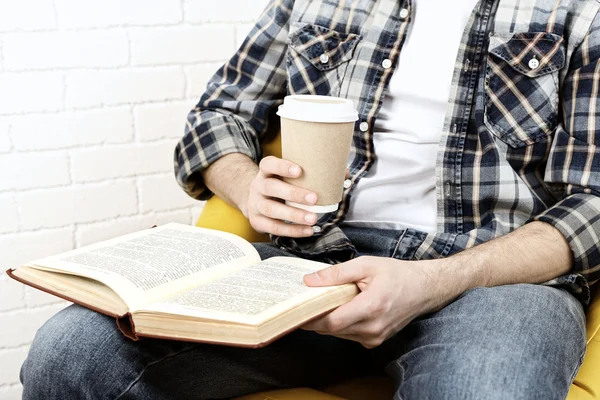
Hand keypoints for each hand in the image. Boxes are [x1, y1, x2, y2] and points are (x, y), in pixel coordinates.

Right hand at [244, 156, 318, 237]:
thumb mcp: (287, 176)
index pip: (269, 164)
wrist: (257, 202)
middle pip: (271, 187)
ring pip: (271, 209)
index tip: (299, 171)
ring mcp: (255, 205)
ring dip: (294, 215)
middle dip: (293, 194)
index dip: (282, 166)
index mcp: (265, 172)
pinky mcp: (257, 221)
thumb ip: (310, 173)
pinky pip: (274, 227)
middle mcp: (257, 186)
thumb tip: (343, 172)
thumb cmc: (281, 186)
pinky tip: (308, 230)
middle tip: (314, 199)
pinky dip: (292, 230)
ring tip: (313, 219)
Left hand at [302, 256, 443, 347]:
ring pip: (339, 334)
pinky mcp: (375, 341)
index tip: (296, 309)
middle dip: (315, 317)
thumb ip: (337, 273)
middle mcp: (373, 327)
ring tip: (320, 303)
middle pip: (332, 330)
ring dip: (327, 321)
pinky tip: (339, 309)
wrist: (424, 289)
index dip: (311, 318)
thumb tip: (309, 280)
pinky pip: (349, 335)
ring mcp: (375, 337)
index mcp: (371, 307)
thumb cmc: (396, 274)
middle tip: (302, 303)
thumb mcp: (366, 265)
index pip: (332, 321)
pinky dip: (339, 325)